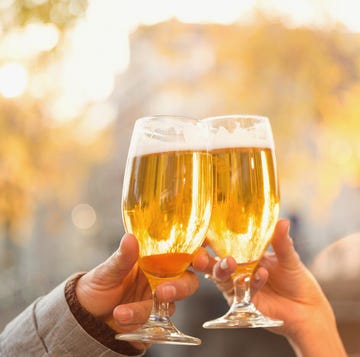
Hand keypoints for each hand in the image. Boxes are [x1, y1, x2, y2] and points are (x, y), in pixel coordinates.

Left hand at [75, 233, 205, 349]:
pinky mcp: (153, 321)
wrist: (85, 317)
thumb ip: (122, 257)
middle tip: (164, 292)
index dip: (198, 253)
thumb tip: (131, 238)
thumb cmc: (97, 286)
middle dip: (181, 286)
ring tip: (122, 313)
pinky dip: (138, 321)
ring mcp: (158, 301)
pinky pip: (156, 323)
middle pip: (187, 280)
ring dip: (149, 309)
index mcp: (155, 259)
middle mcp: (162, 278)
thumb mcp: (106, 271)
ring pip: (172, 304)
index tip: (199, 257)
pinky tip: (121, 317)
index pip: (183, 252)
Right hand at [207, 219, 346, 356]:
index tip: (204, 234)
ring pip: (221, 279)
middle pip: (215, 264)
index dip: (210, 241)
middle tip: (205, 253)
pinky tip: (262, 274)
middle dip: (206, 259)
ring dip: (222, 270)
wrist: (307, 308)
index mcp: (244, 255)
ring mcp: (239, 287)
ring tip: (230, 263)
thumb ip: (281, 241)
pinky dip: (251, 282)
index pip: (222, 246)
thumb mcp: (288, 257)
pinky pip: (240, 292)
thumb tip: (282, 221)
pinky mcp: (244, 303)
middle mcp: (238, 271)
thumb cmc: (296, 279)